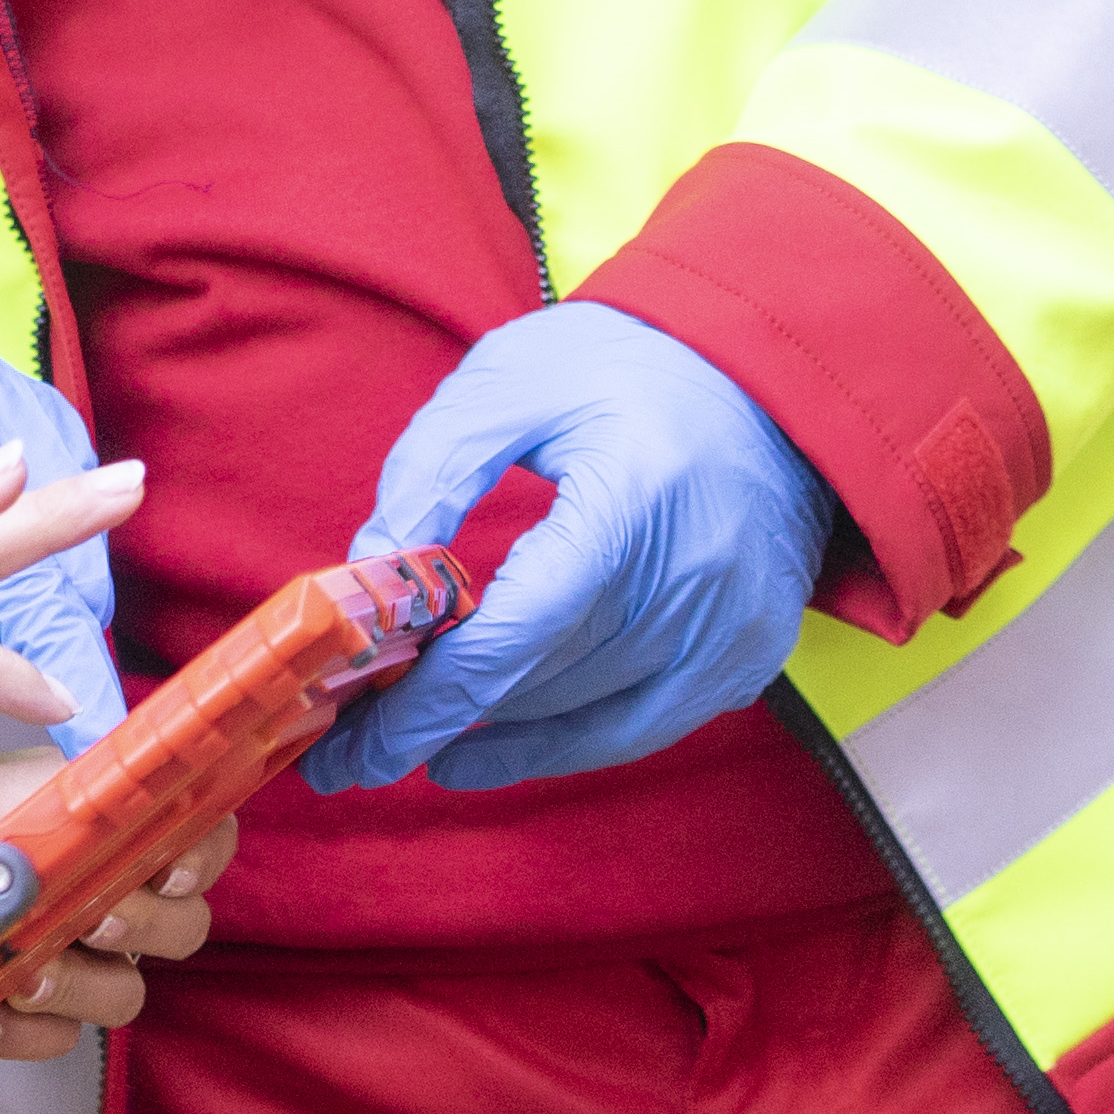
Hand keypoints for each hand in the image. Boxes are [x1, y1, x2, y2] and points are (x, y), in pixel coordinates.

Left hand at [0, 774, 238, 1062]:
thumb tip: (155, 793)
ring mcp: (34, 955)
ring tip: (17, 962)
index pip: (185, 834)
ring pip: (122, 992)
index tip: (168, 863)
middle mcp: (66, 886)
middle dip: (146, 924)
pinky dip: (20, 1026)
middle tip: (93, 916)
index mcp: (70, 820)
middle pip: (177, 924)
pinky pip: (53, 1040)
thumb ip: (74, 799)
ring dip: (80, 979)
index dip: (199, 853)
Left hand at [301, 302, 825, 796]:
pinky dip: (558, 744)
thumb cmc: (627, 366)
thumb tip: (370, 571)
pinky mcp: (746, 655)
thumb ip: (434, 470)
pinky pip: (635, 729)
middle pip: (538, 683)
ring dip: (490, 728)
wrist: (764, 373)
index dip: (426, 701)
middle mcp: (692, 581)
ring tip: (408, 732)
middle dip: (435, 715)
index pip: (515, 634)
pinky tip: (486, 747)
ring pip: (578, 716)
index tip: (351, 747)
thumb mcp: (510, 382)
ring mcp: (731, 629)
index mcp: (629, 503)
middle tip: (350, 733)